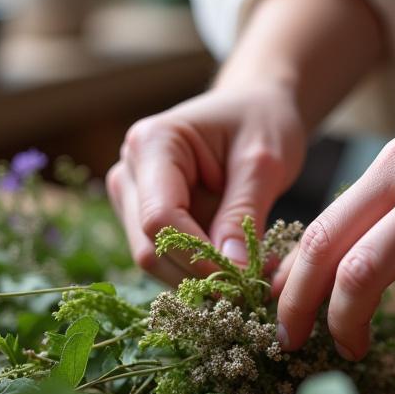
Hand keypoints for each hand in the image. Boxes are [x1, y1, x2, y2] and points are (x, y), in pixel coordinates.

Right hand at [107, 84, 306, 283]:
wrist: (256, 108)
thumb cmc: (262, 122)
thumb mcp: (264, 163)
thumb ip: (244, 214)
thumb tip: (231, 269)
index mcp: (152, 144)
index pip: (160, 219)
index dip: (198, 256)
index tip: (242, 277)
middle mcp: (129, 171)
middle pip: (149, 247)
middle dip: (198, 273)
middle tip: (250, 285)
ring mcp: (132, 197)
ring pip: (154, 260)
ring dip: (199, 277)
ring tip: (249, 274)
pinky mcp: (143, 217)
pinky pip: (166, 258)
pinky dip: (199, 271)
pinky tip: (236, 265)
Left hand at [275, 109, 394, 378]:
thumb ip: (389, 218)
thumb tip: (336, 268)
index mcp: (392, 164)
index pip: (319, 225)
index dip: (288, 278)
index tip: (277, 315)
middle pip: (325, 248)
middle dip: (297, 306)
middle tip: (292, 344)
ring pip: (366, 273)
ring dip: (349, 325)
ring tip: (354, 354)